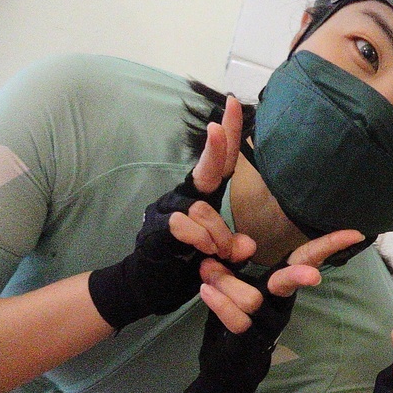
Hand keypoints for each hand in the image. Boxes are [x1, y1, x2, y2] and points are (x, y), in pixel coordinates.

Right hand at [87, 96, 255, 330]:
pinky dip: (197, 239)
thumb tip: (246, 245)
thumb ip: (232, 248)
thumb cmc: (184, 268)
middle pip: (206, 173)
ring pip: (200, 208)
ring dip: (215, 235)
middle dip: (217, 159)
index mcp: (199, 200)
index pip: (218, 163)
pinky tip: (201, 252)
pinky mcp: (156, 229)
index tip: (236, 103)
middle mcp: (181, 198)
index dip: (227, 135)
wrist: (147, 289)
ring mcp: (166, 210)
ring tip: (214, 256)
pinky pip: (182, 224)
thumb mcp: (218, 259)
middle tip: (220, 152)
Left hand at [183, 228, 362, 392]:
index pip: (306, 259)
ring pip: (252, 298)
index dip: (328, 245)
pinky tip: (206, 291)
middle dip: (300, 277)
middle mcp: (280, 305)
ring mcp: (267, 325)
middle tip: (314, 277)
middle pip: (290, 282)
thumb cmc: (232, 318)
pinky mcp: (250, 342)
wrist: (227, 370)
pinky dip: (219, 303)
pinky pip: (237, 319)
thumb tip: (227, 248)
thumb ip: (229, 265)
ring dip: (225, 283)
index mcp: (280, 286)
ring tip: (207, 275)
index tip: (356, 233)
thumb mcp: (231, 286)